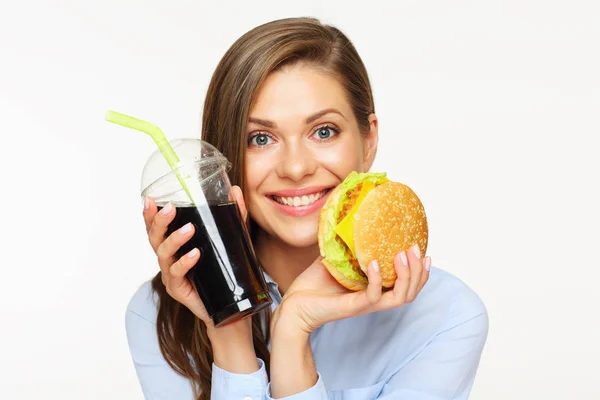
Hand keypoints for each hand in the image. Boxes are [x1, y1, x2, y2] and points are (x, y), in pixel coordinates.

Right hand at [142, 186, 249, 331]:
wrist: (228, 306)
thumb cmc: (224, 270)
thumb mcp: (230, 239)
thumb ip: (233, 215)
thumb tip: (235, 190)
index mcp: (174, 247)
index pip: (157, 228)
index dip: (150, 215)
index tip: (151, 199)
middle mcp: (168, 260)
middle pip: (154, 238)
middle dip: (159, 222)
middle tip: (170, 209)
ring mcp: (171, 275)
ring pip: (163, 254)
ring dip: (174, 239)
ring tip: (189, 229)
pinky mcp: (178, 290)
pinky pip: (176, 273)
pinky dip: (184, 262)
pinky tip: (195, 254)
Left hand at [273, 245, 430, 334]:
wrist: (294, 304)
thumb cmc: (314, 283)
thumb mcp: (336, 257)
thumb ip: (347, 243)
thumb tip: (351, 216)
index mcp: (376, 289)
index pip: (408, 285)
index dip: (421, 271)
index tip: (424, 251)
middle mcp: (375, 298)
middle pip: (411, 291)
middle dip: (419, 271)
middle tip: (417, 250)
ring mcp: (366, 304)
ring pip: (400, 297)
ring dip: (407, 276)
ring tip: (403, 255)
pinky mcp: (354, 306)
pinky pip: (374, 296)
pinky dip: (378, 279)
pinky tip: (375, 263)